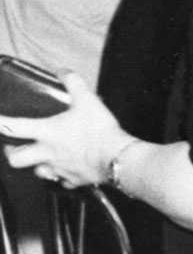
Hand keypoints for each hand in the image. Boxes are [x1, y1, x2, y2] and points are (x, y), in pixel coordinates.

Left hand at [0, 73, 130, 189]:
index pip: (12, 127)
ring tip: (44, 159)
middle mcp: (47, 153)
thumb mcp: (88, 100)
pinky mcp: (74, 180)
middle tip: (15, 146)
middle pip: (16, 159)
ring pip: (37, 172)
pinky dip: (63, 177)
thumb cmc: (100, 131)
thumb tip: (62, 71)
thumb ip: (73, 83)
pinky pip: (63, 181)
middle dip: (11, 153)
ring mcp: (59, 169)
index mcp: (46, 132)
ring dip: (37, 166)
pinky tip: (70, 170)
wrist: (119, 158)